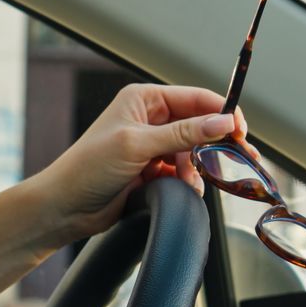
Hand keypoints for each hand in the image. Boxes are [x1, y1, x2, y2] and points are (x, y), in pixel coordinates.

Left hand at [32, 83, 242, 246]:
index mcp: (144, 99)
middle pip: (199, 125)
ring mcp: (150, 145)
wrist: (64, 207)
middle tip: (240, 159)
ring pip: (193, 152)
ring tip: (193, 182)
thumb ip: (183, 133)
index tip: (241, 132)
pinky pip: (182, 172)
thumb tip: (223, 122)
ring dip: (199, 167)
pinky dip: (187, 181)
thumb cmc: (88, 168)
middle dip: (216, 143)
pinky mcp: (150, 170)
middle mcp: (149, 118)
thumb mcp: (138, 145)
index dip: (222, 113)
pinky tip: (184, 190)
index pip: (196, 98)